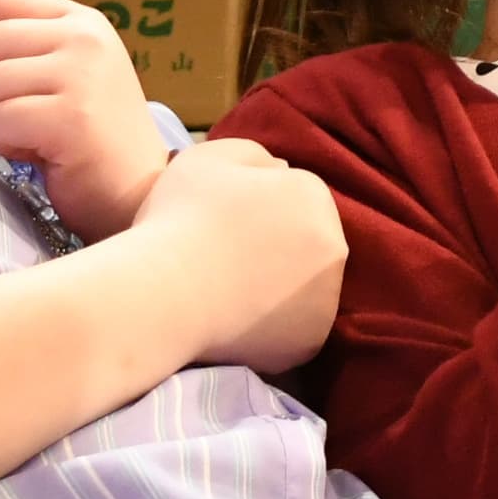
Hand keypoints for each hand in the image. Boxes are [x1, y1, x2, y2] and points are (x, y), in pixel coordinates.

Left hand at [0, 0, 171, 236]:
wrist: (138, 188)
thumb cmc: (91, 131)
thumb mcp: (55, 65)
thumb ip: (14, 24)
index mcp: (79, 19)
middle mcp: (83, 37)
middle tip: (13, 112)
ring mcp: (81, 74)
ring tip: (30, 132)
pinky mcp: (72, 117)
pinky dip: (8, 144)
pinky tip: (40, 151)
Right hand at [129, 138, 346, 373]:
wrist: (164, 294)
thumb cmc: (181, 219)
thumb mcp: (212, 157)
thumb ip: (255, 156)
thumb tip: (281, 170)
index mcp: (312, 195)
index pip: (294, 196)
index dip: (257, 209)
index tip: (223, 224)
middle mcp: (333, 244)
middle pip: (307, 240)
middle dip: (277, 246)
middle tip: (228, 260)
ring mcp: (327, 297)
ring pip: (306, 285)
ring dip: (280, 285)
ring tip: (230, 292)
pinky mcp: (310, 341)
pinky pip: (294, 326)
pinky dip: (273, 325)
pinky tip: (237, 320)